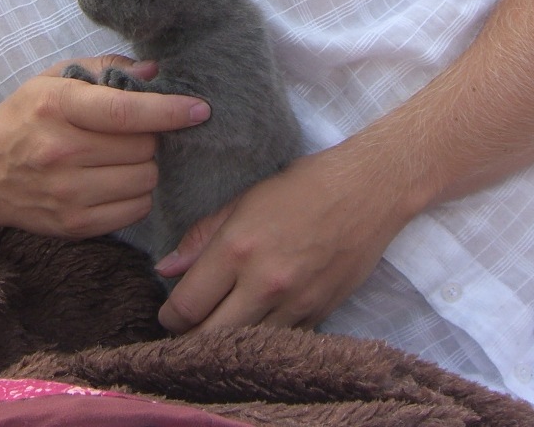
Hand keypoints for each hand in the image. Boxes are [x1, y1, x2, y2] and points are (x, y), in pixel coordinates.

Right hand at [0, 56, 207, 240]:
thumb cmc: (24, 119)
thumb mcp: (53, 79)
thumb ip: (105, 67)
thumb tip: (155, 71)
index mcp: (57, 106)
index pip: (126, 111)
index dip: (169, 110)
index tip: (200, 110)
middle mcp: (61, 150)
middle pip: (144, 147)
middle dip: (151, 138)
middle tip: (136, 132)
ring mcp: (67, 192)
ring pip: (145, 179)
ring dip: (146, 167)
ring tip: (123, 157)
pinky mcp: (74, 223)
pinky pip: (135, 210)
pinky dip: (136, 194)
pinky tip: (117, 181)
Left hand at [154, 142, 408, 333]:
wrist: (367, 192)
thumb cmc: (302, 188)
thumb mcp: (244, 200)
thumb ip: (202, 236)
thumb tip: (166, 268)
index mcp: (238, 248)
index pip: (187, 305)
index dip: (169, 316)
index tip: (168, 313)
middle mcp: (264, 282)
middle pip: (210, 337)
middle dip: (190, 338)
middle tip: (187, 328)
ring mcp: (295, 303)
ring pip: (244, 345)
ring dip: (225, 341)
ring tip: (217, 328)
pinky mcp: (319, 314)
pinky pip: (278, 342)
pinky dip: (261, 339)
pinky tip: (254, 325)